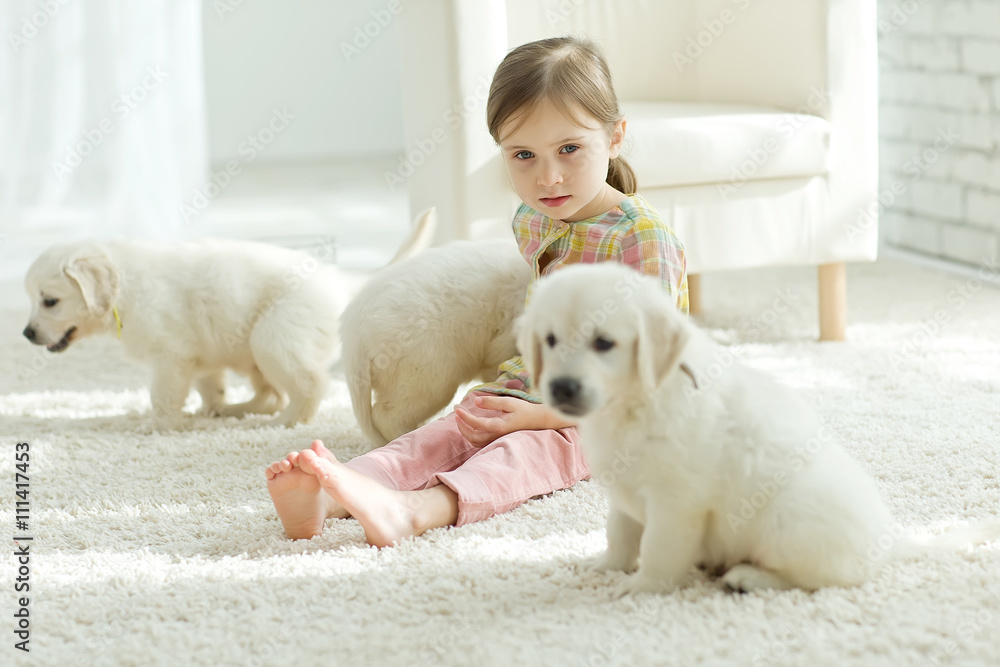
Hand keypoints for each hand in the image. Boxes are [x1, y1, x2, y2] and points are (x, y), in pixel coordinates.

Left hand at [454, 394, 573, 447]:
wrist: (537, 421)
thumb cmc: (523, 410)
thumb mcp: (509, 402)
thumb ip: (492, 402)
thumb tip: (475, 401)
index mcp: (499, 426)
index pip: (476, 424)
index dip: (464, 417)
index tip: (457, 408)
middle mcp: (496, 436)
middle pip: (472, 437)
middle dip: (461, 426)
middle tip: (456, 413)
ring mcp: (497, 440)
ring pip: (475, 441)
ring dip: (465, 431)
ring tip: (460, 419)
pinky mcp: (497, 440)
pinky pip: (480, 442)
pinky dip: (471, 435)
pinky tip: (470, 425)